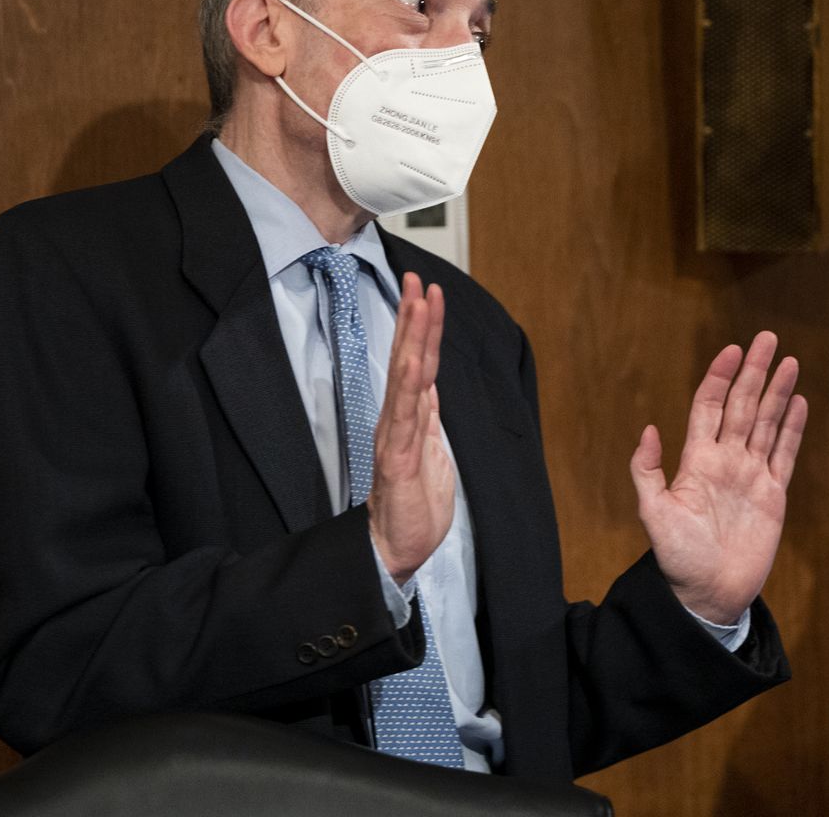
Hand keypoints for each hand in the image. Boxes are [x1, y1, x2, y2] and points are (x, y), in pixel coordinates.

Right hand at [367, 272, 456, 584]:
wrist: (395, 551)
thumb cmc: (414, 507)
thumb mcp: (433, 454)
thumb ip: (428, 419)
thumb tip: (432, 387)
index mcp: (411, 418)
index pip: (419, 363)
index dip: (423, 327)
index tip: (427, 291)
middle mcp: (398, 420)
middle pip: (408, 359)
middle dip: (414, 317)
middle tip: (417, 277)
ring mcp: (395, 437)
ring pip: (405, 378)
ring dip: (413, 339)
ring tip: (417, 303)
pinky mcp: (395, 460)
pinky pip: (403, 416)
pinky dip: (409, 386)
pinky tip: (413, 360)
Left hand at [631, 331, 806, 623]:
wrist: (709, 594)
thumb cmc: (677, 558)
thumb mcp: (654, 514)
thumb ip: (648, 471)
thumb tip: (648, 429)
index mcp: (697, 460)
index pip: (710, 406)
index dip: (720, 377)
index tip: (731, 349)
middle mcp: (726, 461)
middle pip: (742, 405)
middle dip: (754, 372)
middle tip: (767, 338)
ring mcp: (751, 476)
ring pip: (766, 423)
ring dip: (777, 392)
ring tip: (789, 361)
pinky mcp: (773, 495)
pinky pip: (785, 454)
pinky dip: (792, 428)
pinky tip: (798, 403)